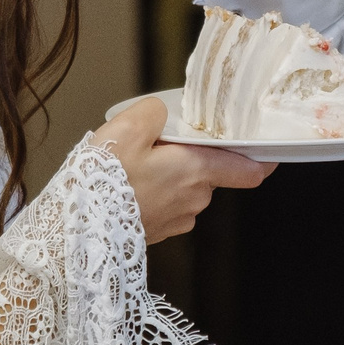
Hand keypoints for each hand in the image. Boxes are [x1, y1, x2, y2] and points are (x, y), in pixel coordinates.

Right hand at [95, 96, 275, 242]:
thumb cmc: (103, 180)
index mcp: (197, 171)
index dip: (261, 160)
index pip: (248, 171)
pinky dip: (154, 194)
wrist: (77, 227)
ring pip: (185, 189)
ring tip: (134, 167)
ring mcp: (177, 219)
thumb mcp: (129, 126)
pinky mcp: (158, 232)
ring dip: (170, 177)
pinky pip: (166, 205)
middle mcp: (195, 199)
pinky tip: (128, 187)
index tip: (267, 152)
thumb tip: (161, 115)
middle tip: (159, 144)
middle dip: (190, 158)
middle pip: (208, 173)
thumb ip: (156, 112)